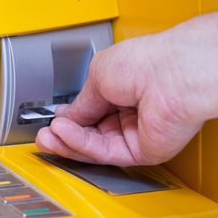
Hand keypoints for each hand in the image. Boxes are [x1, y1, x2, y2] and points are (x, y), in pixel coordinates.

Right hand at [36, 34, 202, 165]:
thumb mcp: (98, 75)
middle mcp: (131, 114)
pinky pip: (106, 154)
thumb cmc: (148, 63)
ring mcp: (137, 134)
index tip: (51, 121)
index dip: (70, 119)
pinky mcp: (143, 151)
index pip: (91, 113)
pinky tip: (65, 134)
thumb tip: (67, 116)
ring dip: (68, 142)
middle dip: (64, 135)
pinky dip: (82, 145)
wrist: (173, 74)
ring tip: (49, 136)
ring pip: (95, 147)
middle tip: (44, 135)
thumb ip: (81, 101)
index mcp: (123, 91)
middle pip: (90, 133)